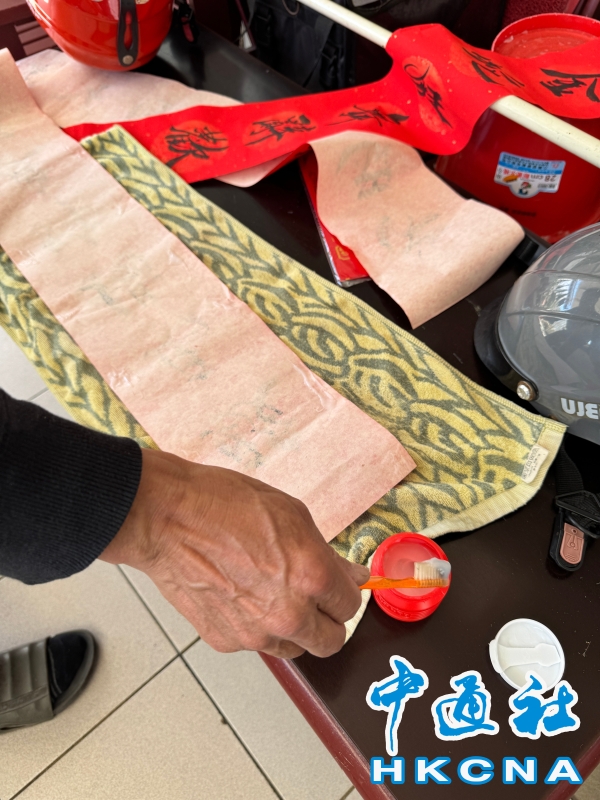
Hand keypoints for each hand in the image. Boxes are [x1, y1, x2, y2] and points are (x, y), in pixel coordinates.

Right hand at [100, 448, 368, 658]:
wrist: (166, 518)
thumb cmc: (224, 504)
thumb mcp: (291, 514)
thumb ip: (326, 554)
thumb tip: (350, 576)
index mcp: (311, 576)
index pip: (350, 606)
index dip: (345, 591)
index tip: (337, 585)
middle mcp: (288, 613)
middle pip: (331, 642)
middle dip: (328, 620)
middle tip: (315, 598)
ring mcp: (255, 633)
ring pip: (293, 648)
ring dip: (293, 628)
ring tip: (271, 593)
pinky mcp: (225, 641)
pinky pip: (255, 643)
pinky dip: (255, 626)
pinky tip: (240, 593)